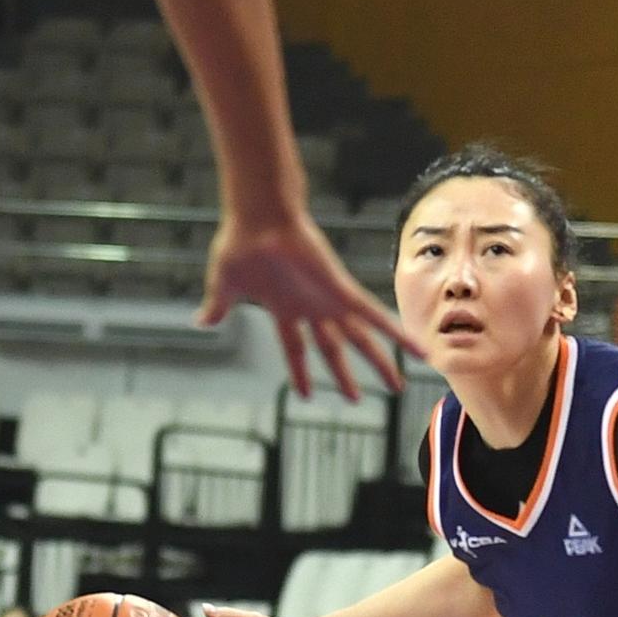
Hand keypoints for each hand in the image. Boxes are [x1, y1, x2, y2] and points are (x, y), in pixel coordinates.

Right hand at [197, 209, 423, 399]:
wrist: (258, 216)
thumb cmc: (240, 242)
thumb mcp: (223, 284)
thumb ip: (218, 306)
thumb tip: (201, 321)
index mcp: (284, 309)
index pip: (296, 350)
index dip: (301, 372)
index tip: (306, 395)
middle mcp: (312, 308)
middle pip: (334, 350)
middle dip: (345, 375)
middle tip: (356, 400)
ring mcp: (329, 300)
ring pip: (361, 339)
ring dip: (380, 362)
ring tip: (397, 384)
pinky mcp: (342, 290)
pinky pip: (376, 315)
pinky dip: (397, 332)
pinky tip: (416, 347)